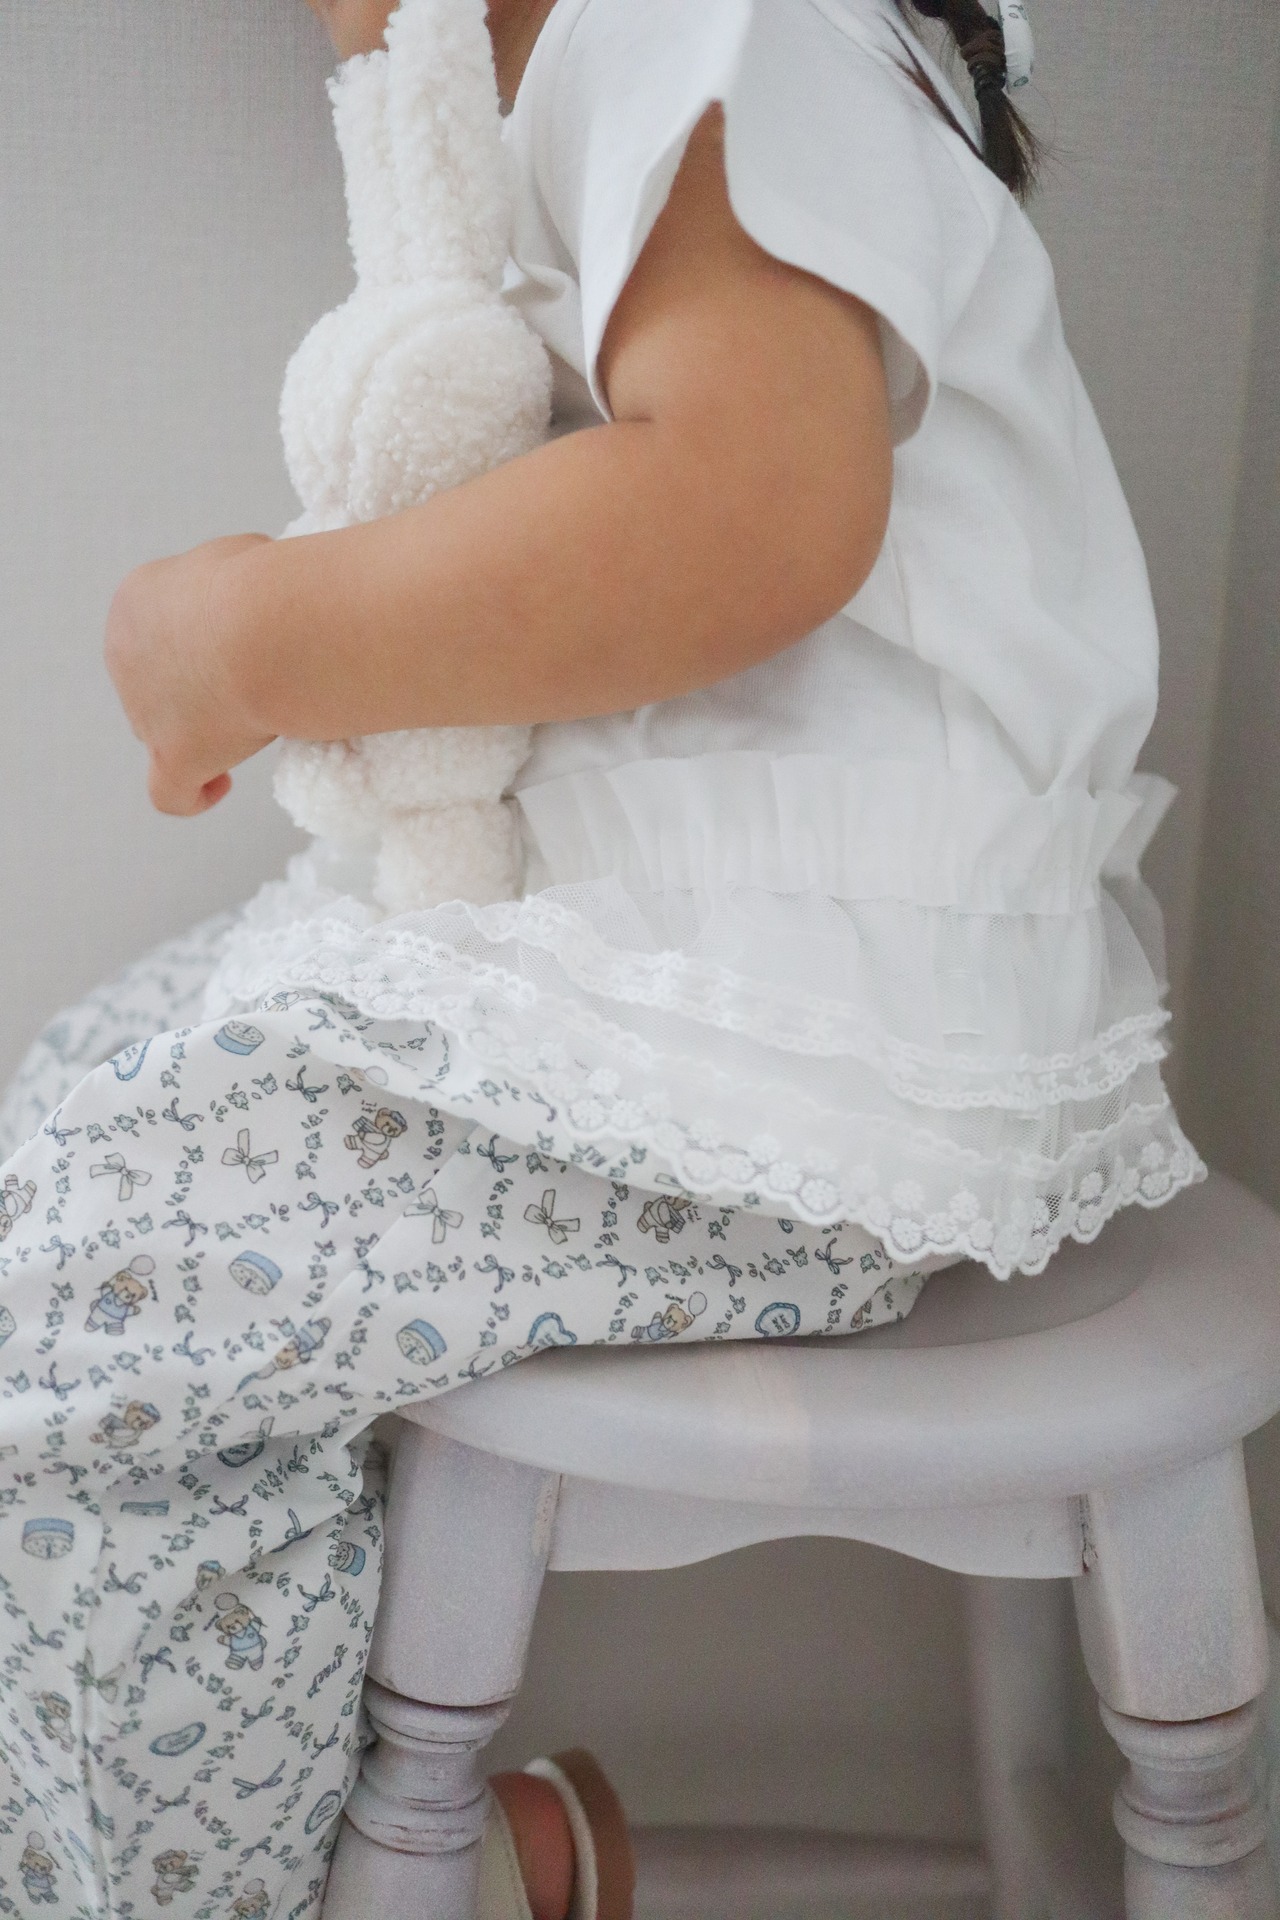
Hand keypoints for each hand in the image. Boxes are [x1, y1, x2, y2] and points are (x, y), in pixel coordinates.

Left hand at [104, 534, 277, 815]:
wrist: (267, 626)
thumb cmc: (266, 585)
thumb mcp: (242, 557)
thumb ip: (232, 584)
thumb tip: (255, 599)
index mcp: (136, 602)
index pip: (159, 628)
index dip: (197, 640)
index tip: (238, 643)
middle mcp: (125, 657)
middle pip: (153, 683)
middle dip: (193, 686)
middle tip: (251, 679)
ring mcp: (145, 712)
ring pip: (160, 730)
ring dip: (200, 729)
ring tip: (252, 723)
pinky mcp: (174, 757)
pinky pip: (170, 792)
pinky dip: (193, 793)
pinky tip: (219, 784)